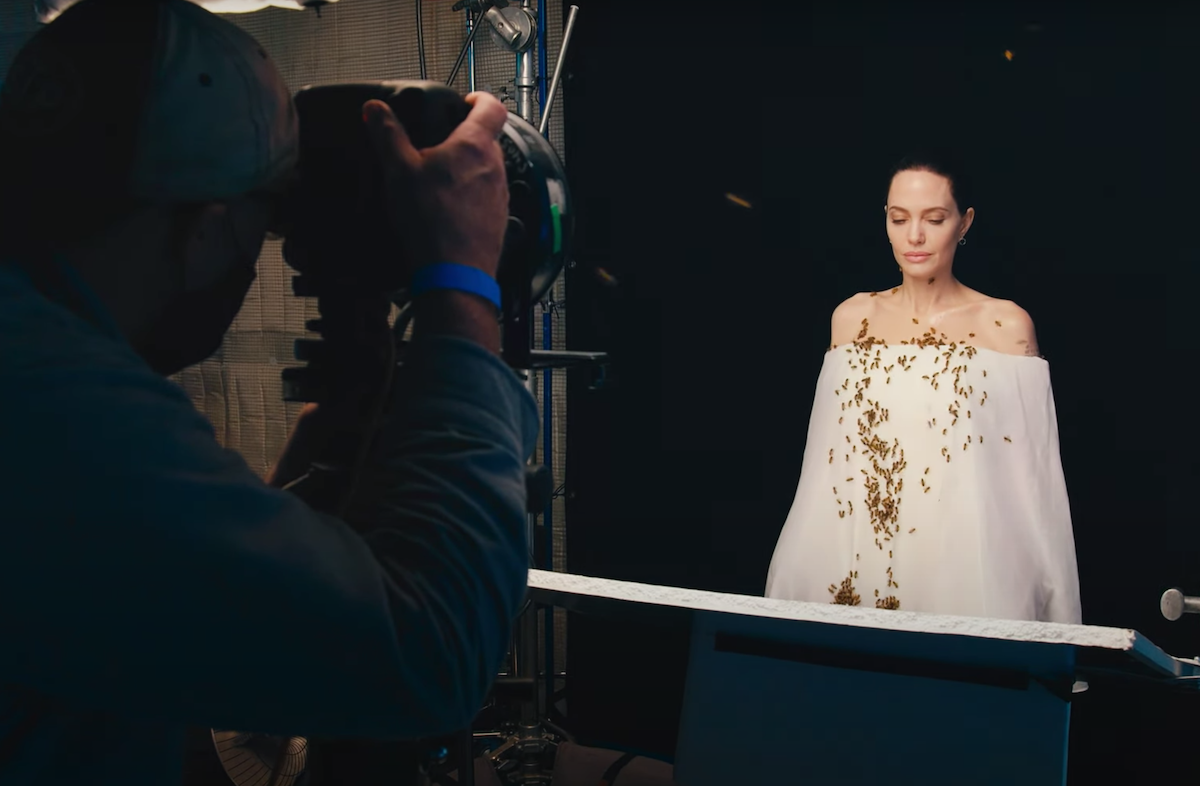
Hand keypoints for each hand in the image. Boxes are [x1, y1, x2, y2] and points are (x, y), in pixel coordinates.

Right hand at [363, 92, 509, 277]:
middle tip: (439, 144)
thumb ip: (388, 136)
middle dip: (465, 137)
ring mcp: (500, 195)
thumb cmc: (433, 223)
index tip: (466, 100)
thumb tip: (376, 110)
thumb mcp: (399, 171)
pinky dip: (470, 196)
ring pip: (487, 169)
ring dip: (467, 168)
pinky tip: (447, 209)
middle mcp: (495, 167)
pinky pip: (486, 197)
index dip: (479, 98)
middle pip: (487, 139)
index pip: (492, 106)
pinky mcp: (498, 219)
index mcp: (475, 146)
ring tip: (439, 180)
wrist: (455, 273)